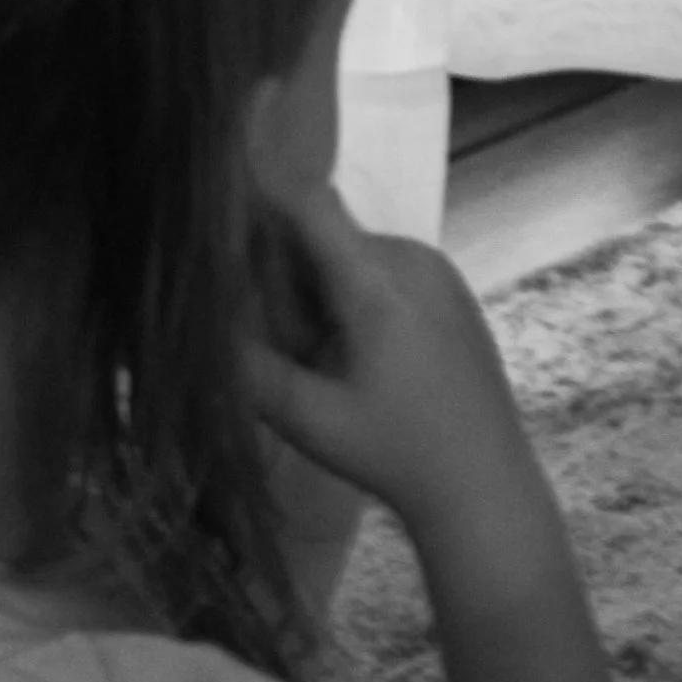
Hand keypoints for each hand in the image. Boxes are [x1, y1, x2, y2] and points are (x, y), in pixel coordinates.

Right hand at [242, 168, 543, 545]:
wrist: (484, 481)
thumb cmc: (394, 452)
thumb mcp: (306, 417)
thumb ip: (246, 364)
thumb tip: (197, 319)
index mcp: (379, 279)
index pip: (310, 203)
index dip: (260, 200)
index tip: (218, 220)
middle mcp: (413, 257)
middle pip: (325, 236)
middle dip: (288, 277)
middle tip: (288, 347)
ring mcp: (439, 269)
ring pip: (352, 255)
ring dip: (320, 293)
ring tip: (325, 364)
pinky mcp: (451, 288)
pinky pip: (384, 271)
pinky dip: (355, 299)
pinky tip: (361, 361)